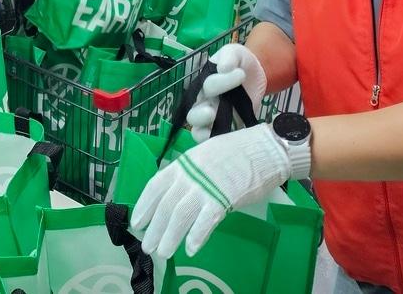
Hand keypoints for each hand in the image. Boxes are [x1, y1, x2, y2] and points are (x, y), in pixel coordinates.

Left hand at [131, 124, 292, 257]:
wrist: (265, 149)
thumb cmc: (237, 152)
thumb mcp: (205, 156)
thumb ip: (190, 173)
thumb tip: (178, 194)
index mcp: (184, 162)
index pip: (156, 184)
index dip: (144, 204)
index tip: (137, 222)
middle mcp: (190, 174)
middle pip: (166, 204)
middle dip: (155, 228)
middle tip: (148, 246)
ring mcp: (206, 186)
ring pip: (180, 215)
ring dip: (170, 236)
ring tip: (164, 253)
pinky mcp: (225, 198)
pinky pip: (206, 220)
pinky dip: (196, 236)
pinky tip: (191, 249)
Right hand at [185, 43, 266, 142]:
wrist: (257, 75)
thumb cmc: (241, 63)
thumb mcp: (235, 52)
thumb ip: (229, 56)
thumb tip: (223, 68)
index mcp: (205, 83)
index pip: (207, 86)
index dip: (223, 81)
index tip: (241, 73)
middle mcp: (205, 102)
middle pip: (193, 115)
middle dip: (200, 115)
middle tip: (212, 111)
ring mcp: (215, 119)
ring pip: (198, 131)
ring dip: (204, 132)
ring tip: (216, 129)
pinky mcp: (229, 129)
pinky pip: (217, 141)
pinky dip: (219, 142)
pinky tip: (229, 139)